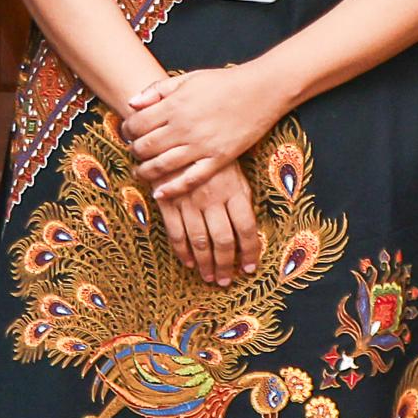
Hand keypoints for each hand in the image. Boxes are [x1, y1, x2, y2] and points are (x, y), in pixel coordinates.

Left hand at [123, 64, 285, 198]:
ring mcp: (201, 146)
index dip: (127, 130)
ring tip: (141, 172)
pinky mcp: (218, 159)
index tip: (127, 132)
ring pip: (162, 166)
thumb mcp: (188, 78)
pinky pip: (190, 179)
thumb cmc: (223, 82)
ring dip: (146, 171)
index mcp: (175, 105)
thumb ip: (158, 90)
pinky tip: (159, 192)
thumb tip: (131, 103)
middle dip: (134, 151)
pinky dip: (172, 188)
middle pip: (145, 147)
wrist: (261, 90)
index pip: (137, 124)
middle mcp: (184, 127)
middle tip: (134, 152)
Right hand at [158, 164, 258, 287]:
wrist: (178, 136)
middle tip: (226, 280)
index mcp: (234, 190)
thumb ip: (241, 199)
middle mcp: (213, 198)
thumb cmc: (212, 157)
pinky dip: (182, 252)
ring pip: (200, 241)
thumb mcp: (235, 173)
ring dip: (205, 264)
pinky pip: (176, 233)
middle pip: (223, 240)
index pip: (246, 228)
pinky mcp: (169, 201)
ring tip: (210, 278)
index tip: (248, 268)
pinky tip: (189, 263)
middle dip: (225, 265)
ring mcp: (189, 201)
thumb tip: (249, 233)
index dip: (249, 252)